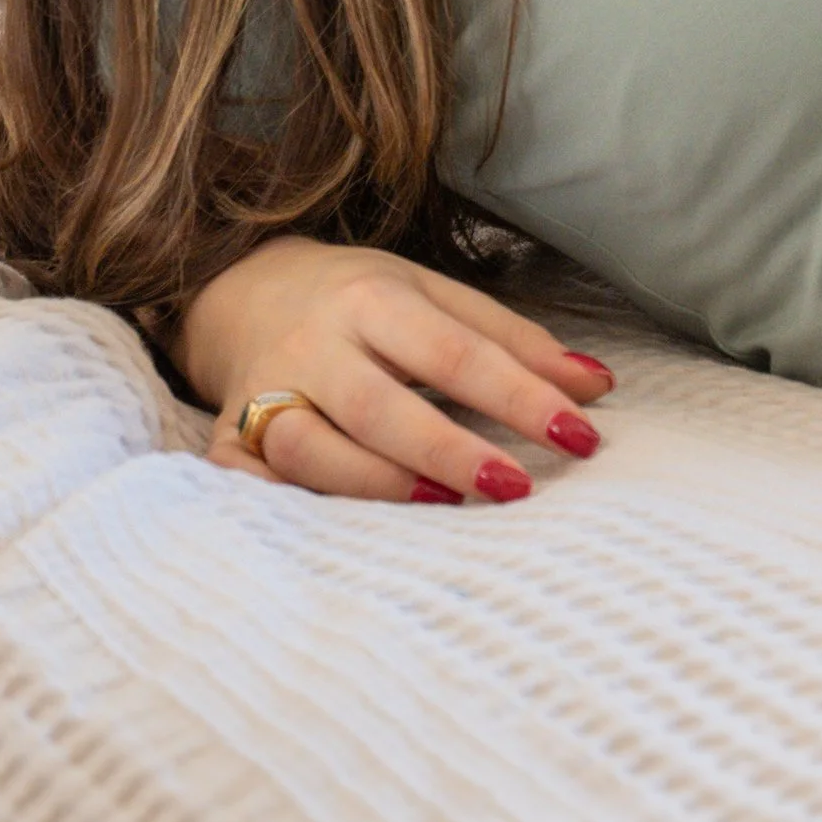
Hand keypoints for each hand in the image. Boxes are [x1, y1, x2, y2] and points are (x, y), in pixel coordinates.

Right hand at [176, 236, 615, 504]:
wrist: (242, 290)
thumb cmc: (360, 299)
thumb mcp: (435, 294)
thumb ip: (513, 340)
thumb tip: (597, 387)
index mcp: (373, 298)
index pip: (454, 352)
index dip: (518, 396)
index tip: (579, 436)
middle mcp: (313, 344)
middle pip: (379, 405)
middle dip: (449, 450)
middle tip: (518, 486)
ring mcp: (261, 394)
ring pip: (309, 449)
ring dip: (376, 483)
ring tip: (447, 505)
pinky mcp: (224, 441)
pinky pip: (252, 485)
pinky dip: (290, 509)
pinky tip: (345, 532)